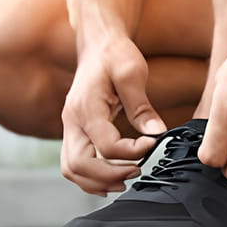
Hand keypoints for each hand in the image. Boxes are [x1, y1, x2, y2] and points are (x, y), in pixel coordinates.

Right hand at [60, 34, 165, 195]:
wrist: (98, 44)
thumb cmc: (115, 55)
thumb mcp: (132, 72)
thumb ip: (142, 106)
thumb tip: (156, 133)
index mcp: (86, 107)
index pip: (106, 146)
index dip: (133, 152)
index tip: (153, 143)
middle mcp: (72, 120)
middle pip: (79, 165)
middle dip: (109, 175)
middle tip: (137, 171)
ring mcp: (70, 127)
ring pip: (71, 169)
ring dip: (97, 181)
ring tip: (126, 179)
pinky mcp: (75, 130)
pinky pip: (73, 162)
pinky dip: (90, 176)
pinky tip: (112, 176)